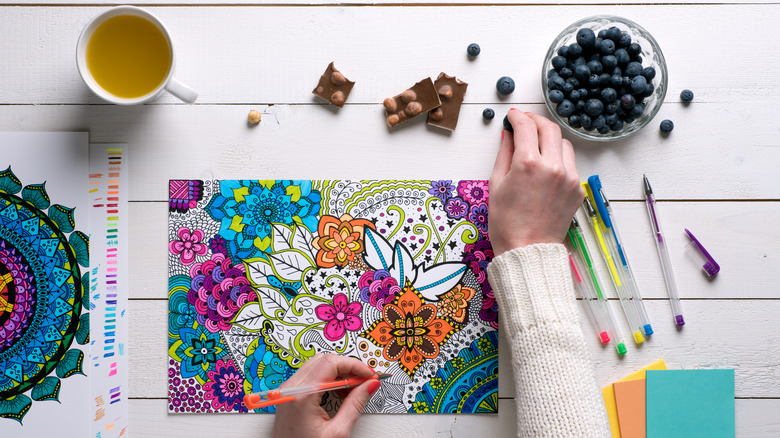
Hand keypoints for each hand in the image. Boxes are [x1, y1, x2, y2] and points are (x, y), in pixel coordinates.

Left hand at [272, 353, 378, 437]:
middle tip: (365, 380)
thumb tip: (369, 385)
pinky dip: (327, 378)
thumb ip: (355, 404)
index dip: (354, 365)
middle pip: (324, 360)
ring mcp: (288, 390)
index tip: (369, 374)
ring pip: (317, 364)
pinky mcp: (288, 394)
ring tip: (353, 389)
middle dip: (348, 367)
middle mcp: (291, 389)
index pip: (331, 363)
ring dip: (338, 372)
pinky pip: (310, 375)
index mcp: (302, 396)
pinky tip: (339, 391)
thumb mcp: (337, 432)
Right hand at [488, 110, 584, 255]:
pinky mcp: (577, 189)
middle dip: (536, 120)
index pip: (526, 127)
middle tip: (525, 122)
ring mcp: (569, 178)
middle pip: (549, 128)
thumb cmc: (506, 222)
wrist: (527, 250)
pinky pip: (570, 164)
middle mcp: (553, 167)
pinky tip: (545, 168)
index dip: (517, 117)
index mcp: (529, 164)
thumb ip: (504, 153)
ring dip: (549, 139)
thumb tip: (508, 135)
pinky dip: (558, 160)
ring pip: (563, 144)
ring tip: (536, 145)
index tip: (512, 116)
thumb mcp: (497, 184)